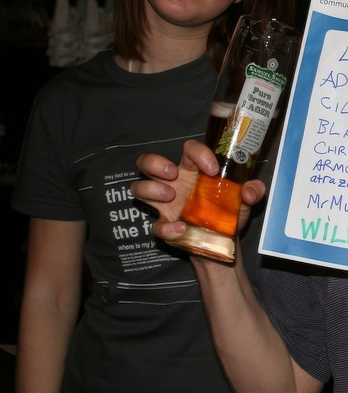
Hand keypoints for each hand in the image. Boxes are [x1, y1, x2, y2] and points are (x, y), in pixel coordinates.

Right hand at [131, 139, 265, 240]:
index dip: (198, 153)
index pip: (188, 149)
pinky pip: (156, 226)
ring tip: (170, 197)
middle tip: (173, 173)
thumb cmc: (228, 213)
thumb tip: (250, 189)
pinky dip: (167, 228)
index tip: (213, 169)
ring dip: (151, 189)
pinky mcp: (165, 225)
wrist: (223, 243)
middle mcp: (174, 183)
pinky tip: (182, 229)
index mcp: (193, 170)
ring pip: (139, 187)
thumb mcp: (244, 202)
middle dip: (155, 163)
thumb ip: (253, 192)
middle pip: (148, 161)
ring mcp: (165, 204)